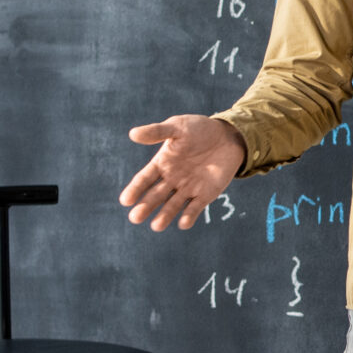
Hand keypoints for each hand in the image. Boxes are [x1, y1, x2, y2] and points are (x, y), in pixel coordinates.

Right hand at [120, 115, 244, 229]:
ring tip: (156, 226)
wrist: (227, 136)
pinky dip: (189, 216)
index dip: (135, 190)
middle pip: (156, 196)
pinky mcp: (205, 195)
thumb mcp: (177, 126)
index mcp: (161, 164)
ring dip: (165, 216)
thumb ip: (157, 132)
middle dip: (146, 207)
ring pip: (173, 205)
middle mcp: (171, 179)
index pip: (144, 179)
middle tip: (135, 218)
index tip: (125, 201)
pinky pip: (195, 208)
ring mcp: (188, 188)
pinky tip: (183, 223)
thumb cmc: (199, 129)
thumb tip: (133, 134)